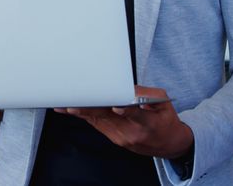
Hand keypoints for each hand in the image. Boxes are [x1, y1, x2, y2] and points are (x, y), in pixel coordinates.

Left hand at [56, 86, 191, 158]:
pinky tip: (70, 110)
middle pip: (109, 118)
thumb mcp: (162, 102)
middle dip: (91, 109)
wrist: (168, 144)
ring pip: (98, 122)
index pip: (135, 115)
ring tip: (64, 105)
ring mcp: (121, 137)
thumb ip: (146, 93)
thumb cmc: (164, 120)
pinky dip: (85, 116)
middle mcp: (132, 132)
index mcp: (148, 122)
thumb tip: (127, 86)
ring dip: (81, 112)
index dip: (124, 111)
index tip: (115, 107)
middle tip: (74, 104)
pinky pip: (97, 125)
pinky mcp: (114, 138)